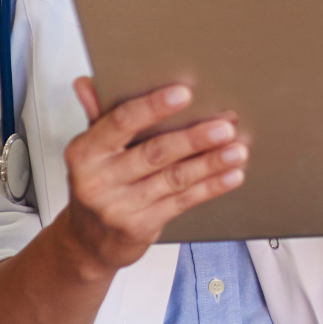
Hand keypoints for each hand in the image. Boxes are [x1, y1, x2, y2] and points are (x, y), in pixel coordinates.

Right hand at [61, 79, 246, 272]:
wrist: (89, 240)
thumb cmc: (99, 183)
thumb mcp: (93, 150)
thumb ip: (99, 116)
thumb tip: (87, 83)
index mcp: (84, 152)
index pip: (120, 122)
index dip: (154, 107)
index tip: (184, 93)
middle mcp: (97, 180)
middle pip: (154, 152)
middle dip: (194, 138)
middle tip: (225, 125)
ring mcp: (119, 207)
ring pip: (174, 178)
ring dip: (211, 162)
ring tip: (238, 149)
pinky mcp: (140, 227)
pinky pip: (183, 201)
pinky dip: (211, 187)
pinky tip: (232, 175)